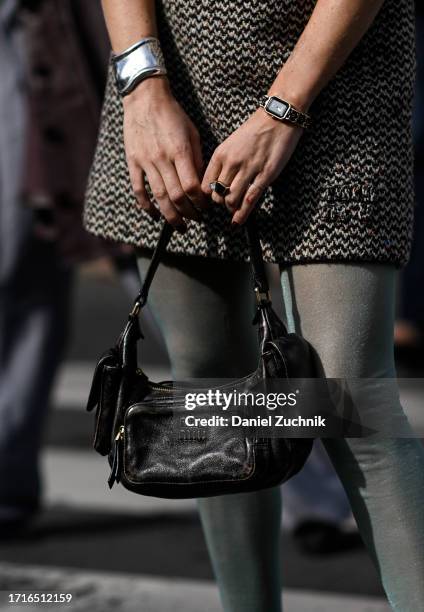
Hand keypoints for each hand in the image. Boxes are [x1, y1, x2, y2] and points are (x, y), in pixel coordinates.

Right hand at [123, 77, 207, 231]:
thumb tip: (202, 185)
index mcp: (180, 151)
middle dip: (188, 213)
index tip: (205, 208)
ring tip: (179, 226)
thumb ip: (197, 160)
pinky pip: (139, 189)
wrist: (145, 98)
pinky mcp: (133, 161)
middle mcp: (162, 159)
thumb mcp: (192, 133)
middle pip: (176, 196)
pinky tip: (154, 215)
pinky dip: (146, 206)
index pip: (192, 186)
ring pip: (159, 197)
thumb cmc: (173, 115)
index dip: (200, 202)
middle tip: (196, 220)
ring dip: (170, 215)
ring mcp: (146, 161)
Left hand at [201, 109, 303, 224]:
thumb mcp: (232, 143)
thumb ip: (223, 162)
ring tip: (234, 211)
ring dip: (231, 209)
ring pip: (231, 200)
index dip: (207, 196)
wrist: (278, 117)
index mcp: (221, 154)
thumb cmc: (256, 130)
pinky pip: (250, 200)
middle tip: (226, 206)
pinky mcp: (265, 175)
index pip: (205, 184)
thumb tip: (217, 183)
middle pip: (217, 195)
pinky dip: (242, 214)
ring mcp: (248, 169)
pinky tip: (238, 222)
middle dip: (220, 204)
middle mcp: (232, 162)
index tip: (212, 201)